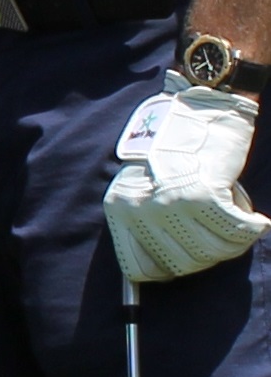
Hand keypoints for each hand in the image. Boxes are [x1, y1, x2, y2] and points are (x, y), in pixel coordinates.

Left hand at [105, 75, 270, 281]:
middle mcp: (140, 209)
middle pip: (182, 264)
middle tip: (222, 235)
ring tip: (239, 223)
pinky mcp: (203, 194)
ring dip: (233, 242)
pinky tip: (257, 220)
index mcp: (120, 209)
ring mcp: (170, 203)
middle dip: (209, 255)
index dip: (170, 269)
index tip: (189, 257)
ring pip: (212, 252)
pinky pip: (235, 232)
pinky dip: (251, 229)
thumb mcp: (148, 186)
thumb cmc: (179, 149)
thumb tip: (170, 270)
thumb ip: (150, 224)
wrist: (199, 107)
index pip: (138, 268)